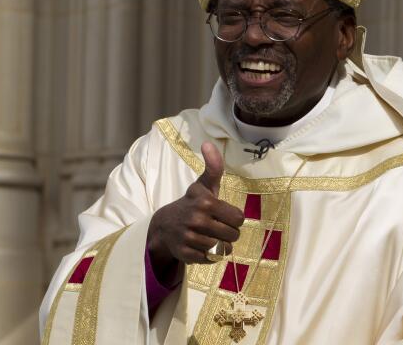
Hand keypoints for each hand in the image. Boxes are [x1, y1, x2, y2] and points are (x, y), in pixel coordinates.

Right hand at [147, 142, 244, 267]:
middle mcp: (197, 221)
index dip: (234, 218)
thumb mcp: (203, 184)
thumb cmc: (192, 203)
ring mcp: (190, 239)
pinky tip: (201, 245)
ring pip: (223, 249)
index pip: (238, 219)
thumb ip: (213, 166)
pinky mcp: (185, 254)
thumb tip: (208, 142)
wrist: (164, 225)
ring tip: (210, 236)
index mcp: (205, 203)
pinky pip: (210, 259)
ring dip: (220, 245)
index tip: (224, 215)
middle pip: (233, 235)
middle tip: (218, 227)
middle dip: (229, 233)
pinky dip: (209, 255)